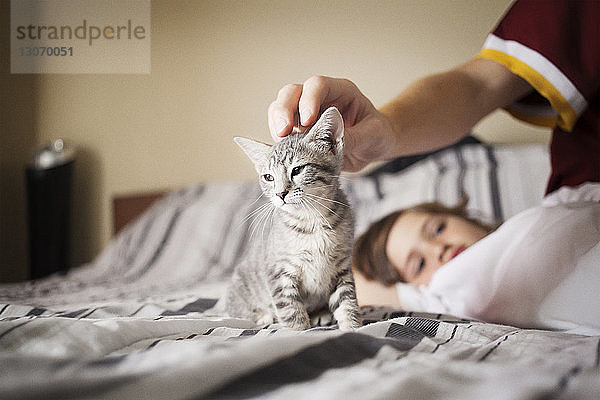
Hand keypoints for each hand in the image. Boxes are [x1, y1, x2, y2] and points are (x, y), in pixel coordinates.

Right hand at [268, 76, 397, 171]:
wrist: (373, 147)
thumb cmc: (377, 135)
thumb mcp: (373, 136)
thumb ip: (354, 138)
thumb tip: (328, 144)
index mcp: (341, 91)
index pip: (318, 85)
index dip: (309, 99)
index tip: (308, 120)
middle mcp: (320, 99)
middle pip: (292, 93)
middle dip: (284, 110)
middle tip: (284, 131)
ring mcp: (306, 113)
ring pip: (281, 108)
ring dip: (277, 124)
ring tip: (282, 142)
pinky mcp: (299, 130)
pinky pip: (282, 129)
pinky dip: (278, 138)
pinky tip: (283, 149)